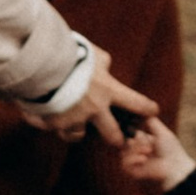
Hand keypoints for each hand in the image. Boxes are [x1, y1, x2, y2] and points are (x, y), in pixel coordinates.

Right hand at [23, 42, 156, 143]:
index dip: (147, 108)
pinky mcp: (55, 123)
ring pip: (78, 135)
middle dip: (117, 140)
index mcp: (109, 90)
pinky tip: (42, 117)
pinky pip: (54, 129)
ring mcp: (75, 119)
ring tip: (70, 124)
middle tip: (117, 140)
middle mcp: (95, 109)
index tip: (153, 111)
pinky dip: (48, 123)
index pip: (137, 103)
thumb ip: (103, 63)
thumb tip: (107, 67)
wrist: (44, 63)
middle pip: (113, 135)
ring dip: (75, 130)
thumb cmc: (71, 54)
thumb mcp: (94, 54)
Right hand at [118, 112, 195, 190]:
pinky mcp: (132, 172)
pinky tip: (144, 159)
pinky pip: (124, 163)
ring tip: (148, 151)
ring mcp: (133, 161)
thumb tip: (142, 107)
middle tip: (146, 142)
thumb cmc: (171, 150)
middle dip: (135, 140)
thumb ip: (150, 121)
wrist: (176, 168)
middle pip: (123, 140)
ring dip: (135, 150)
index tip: (133, 127)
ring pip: (123, 152)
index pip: (127, 132)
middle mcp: (135, 150)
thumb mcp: (161, 131)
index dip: (129, 129)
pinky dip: (133, 159)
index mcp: (141, 140)